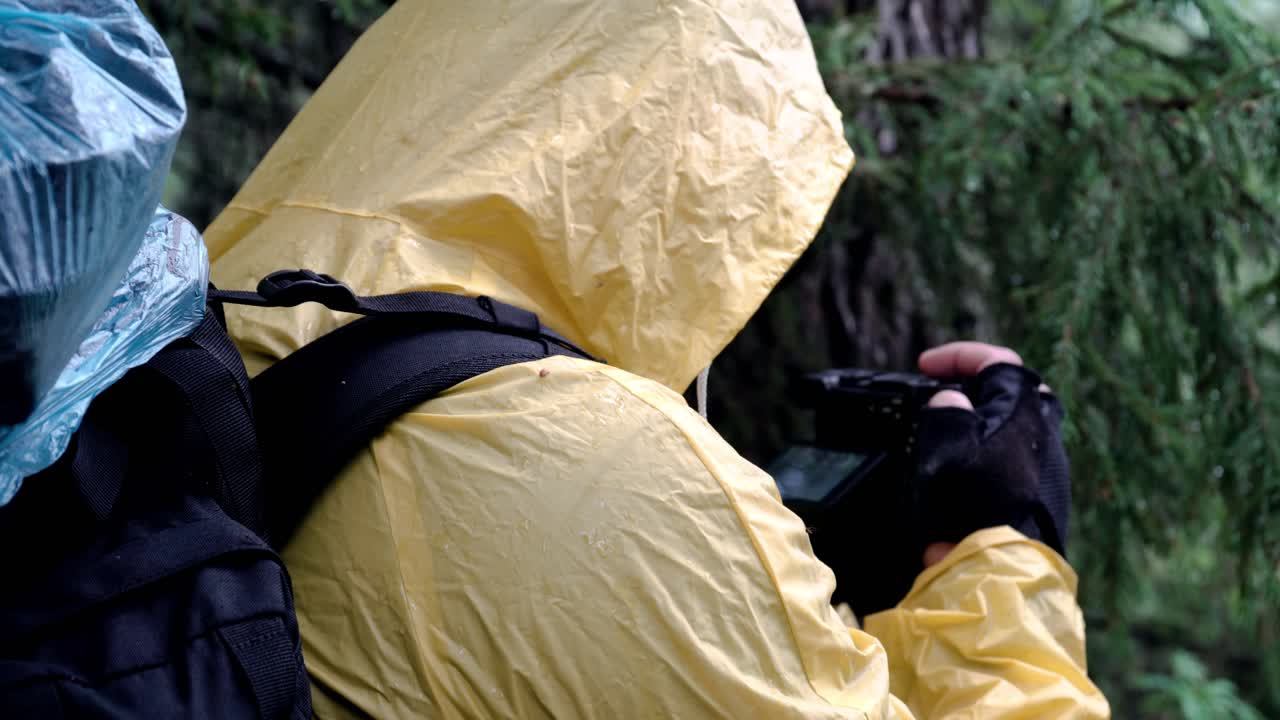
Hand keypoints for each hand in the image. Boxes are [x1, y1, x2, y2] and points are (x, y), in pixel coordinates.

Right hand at [913, 342, 1069, 566]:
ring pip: (1017, 419)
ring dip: (980, 414)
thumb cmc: (976, 506)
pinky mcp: (1047, 490)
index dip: (958, 355)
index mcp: (1025, 409)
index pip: (997, 360)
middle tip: (941, 391)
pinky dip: (988, 444)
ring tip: (947, 427)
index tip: (925, 367)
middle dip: (973, 382)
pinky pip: (1018, 450)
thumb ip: (945, 411)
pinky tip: (965, 465)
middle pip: (1012, 387)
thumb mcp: (947, 449)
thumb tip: (949, 399)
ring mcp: (1051, 461)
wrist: (1007, 567)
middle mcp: (1046, 429)